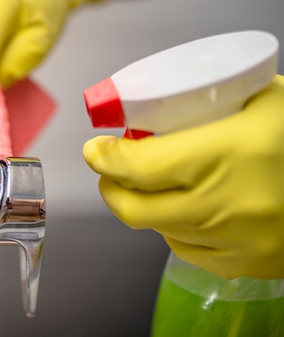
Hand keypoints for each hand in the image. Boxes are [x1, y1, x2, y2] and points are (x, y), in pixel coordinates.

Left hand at [84, 75, 283, 278]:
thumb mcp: (265, 98)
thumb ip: (208, 103)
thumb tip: (158, 105)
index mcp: (224, 155)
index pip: (136, 165)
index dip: (104, 156)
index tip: (97, 148)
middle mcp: (224, 205)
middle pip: (133, 208)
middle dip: (111, 187)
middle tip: (111, 169)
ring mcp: (236, 241)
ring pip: (158, 231)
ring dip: (141, 208)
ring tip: (146, 186)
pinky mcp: (249, 264)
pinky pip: (189, 252)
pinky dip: (175, 231)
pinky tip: (182, 212)